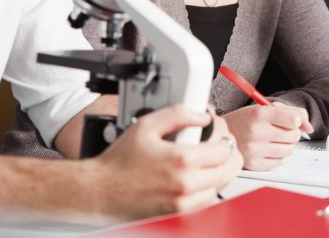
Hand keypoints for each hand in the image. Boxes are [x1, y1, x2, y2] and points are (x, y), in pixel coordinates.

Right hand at [92, 104, 241, 221]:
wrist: (99, 191)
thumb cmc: (119, 161)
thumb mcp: (146, 124)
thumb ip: (178, 113)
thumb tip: (202, 114)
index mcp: (182, 161)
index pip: (224, 149)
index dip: (224, 137)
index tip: (218, 133)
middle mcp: (186, 185)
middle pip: (229, 169)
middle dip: (228, 154)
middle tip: (219, 145)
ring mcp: (184, 203)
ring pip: (222, 186)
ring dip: (221, 171)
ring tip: (209, 160)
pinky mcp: (179, 214)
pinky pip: (207, 201)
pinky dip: (209, 187)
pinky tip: (199, 176)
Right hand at [223, 103, 313, 170]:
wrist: (220, 135)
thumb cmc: (246, 120)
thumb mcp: (265, 108)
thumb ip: (291, 112)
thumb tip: (310, 128)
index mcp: (259, 114)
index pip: (293, 119)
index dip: (295, 120)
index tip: (290, 120)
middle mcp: (256, 131)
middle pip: (294, 136)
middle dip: (290, 133)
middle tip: (278, 130)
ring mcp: (254, 150)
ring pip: (289, 150)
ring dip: (285, 145)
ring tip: (272, 140)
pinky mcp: (253, 164)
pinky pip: (279, 162)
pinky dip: (276, 156)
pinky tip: (266, 149)